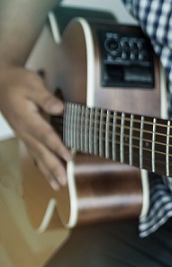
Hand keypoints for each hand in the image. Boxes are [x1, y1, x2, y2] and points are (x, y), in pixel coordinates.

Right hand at [0, 64, 70, 188]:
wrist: (0, 81)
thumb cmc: (17, 82)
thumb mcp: (32, 84)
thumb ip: (46, 98)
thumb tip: (59, 108)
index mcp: (27, 119)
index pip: (46, 135)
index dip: (58, 146)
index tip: (69, 157)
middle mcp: (24, 130)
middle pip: (41, 152)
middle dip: (53, 168)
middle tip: (63, 182)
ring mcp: (23, 134)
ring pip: (36, 155)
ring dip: (47, 171)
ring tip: (57, 185)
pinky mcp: (24, 135)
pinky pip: (33, 152)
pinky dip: (41, 164)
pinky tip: (47, 173)